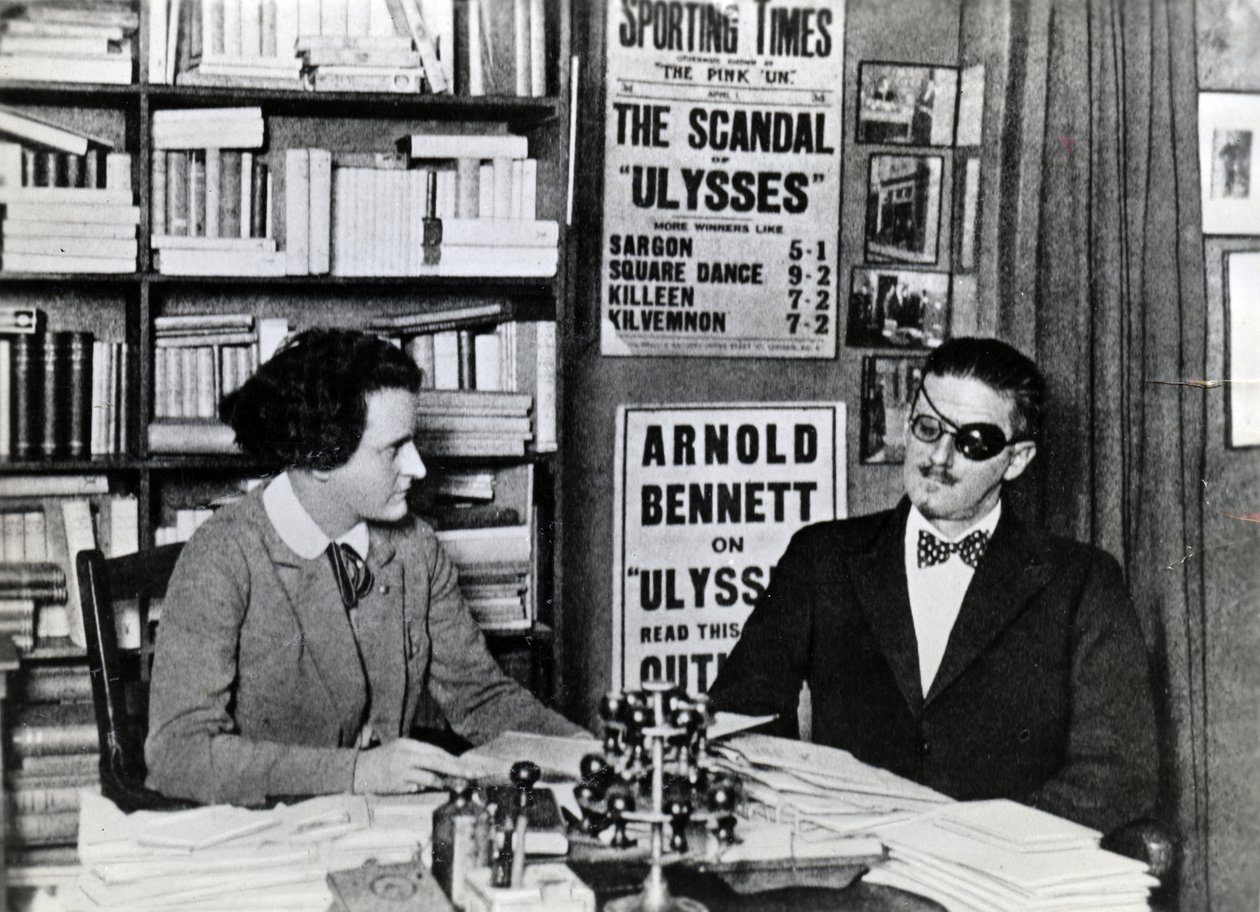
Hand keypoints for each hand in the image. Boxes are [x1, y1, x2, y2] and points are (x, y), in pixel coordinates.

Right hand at [352, 738, 473, 794]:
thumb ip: (420, 757)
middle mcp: (406, 755)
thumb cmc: (383, 760)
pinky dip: (429, 788)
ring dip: (445, 781)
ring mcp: (402, 770)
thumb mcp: (401, 751)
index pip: (436, 751)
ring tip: (456, 784)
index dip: (453, 759)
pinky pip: (418, 786)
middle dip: (457, 768)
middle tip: (472, 774)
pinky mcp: (397, 784)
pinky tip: (437, 788)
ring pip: (430, 775)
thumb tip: (444, 767)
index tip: (467, 766)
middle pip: (437, 761)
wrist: (358, 771)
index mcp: (409, 745)